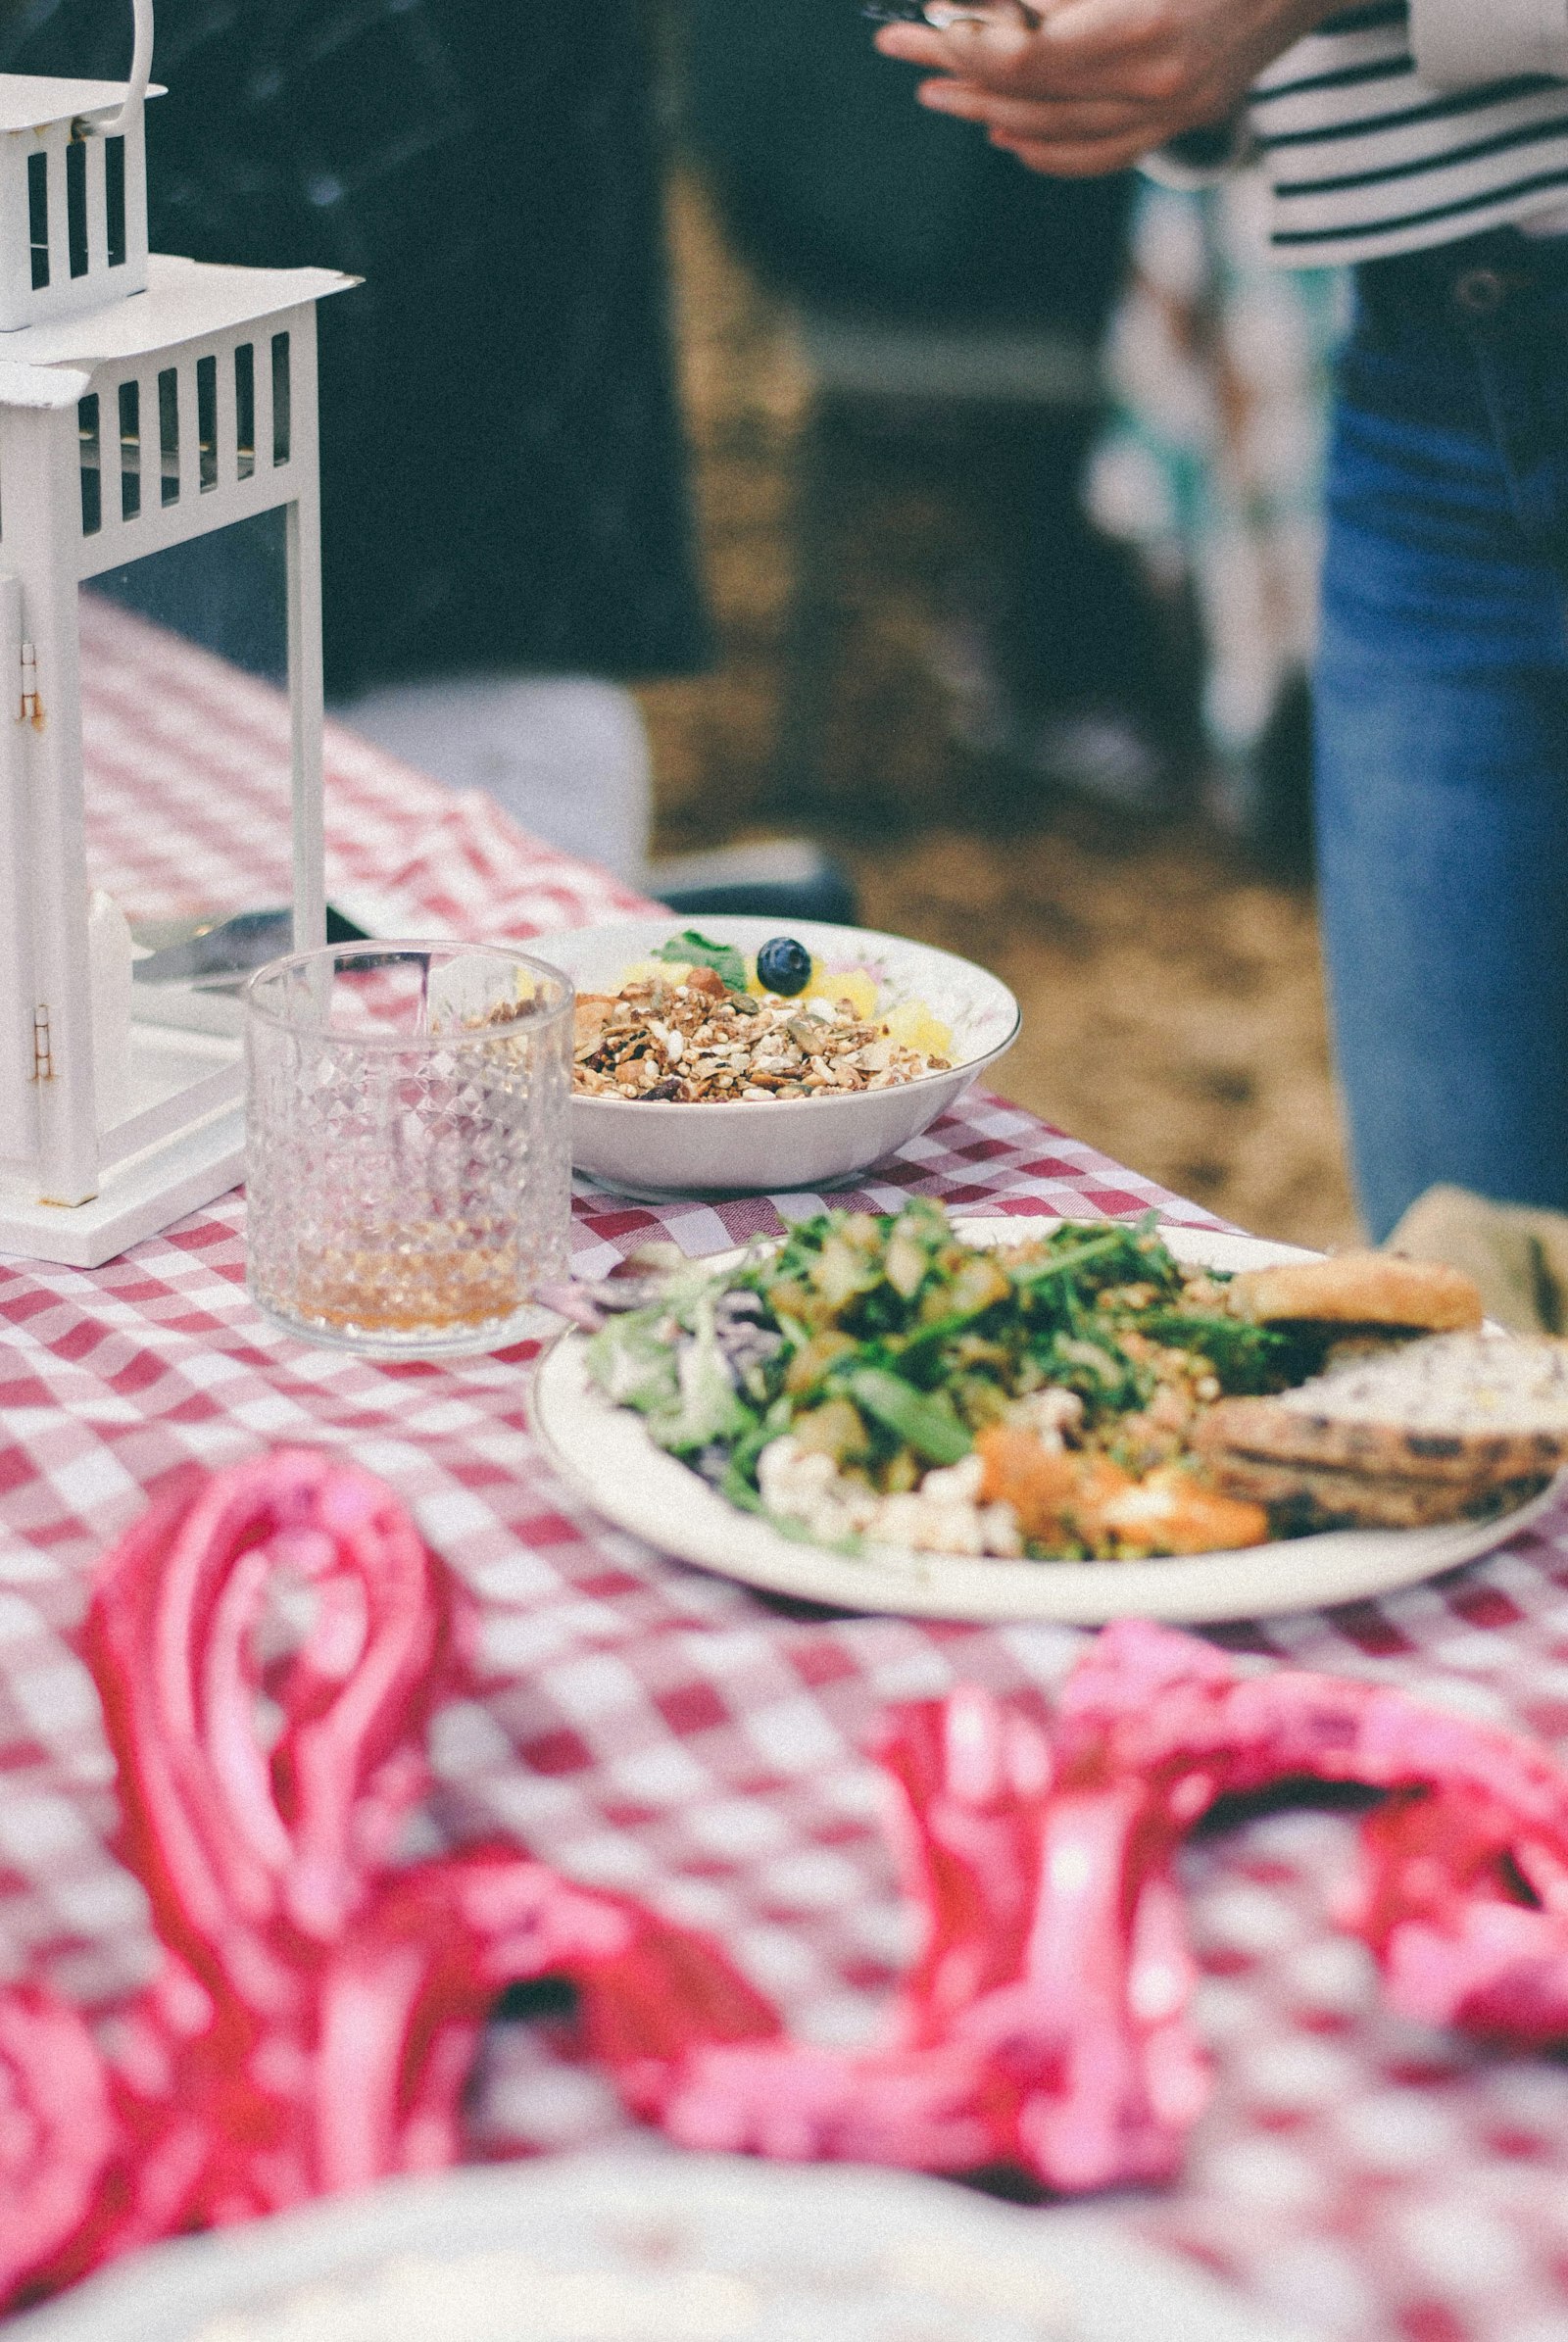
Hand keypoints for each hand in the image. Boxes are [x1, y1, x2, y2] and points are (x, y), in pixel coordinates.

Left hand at [873, 0, 1340, 175]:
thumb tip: (984, 6)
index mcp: (1146, 24)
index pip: (1026, 54)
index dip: (962, 43)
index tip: (913, 25)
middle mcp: (1160, 82)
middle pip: (1032, 95)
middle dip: (960, 73)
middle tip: (903, 53)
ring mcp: (1176, 108)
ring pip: (1060, 130)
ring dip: (992, 111)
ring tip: (942, 93)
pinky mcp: (1188, 116)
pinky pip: (1102, 151)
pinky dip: (1048, 148)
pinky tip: (1010, 135)